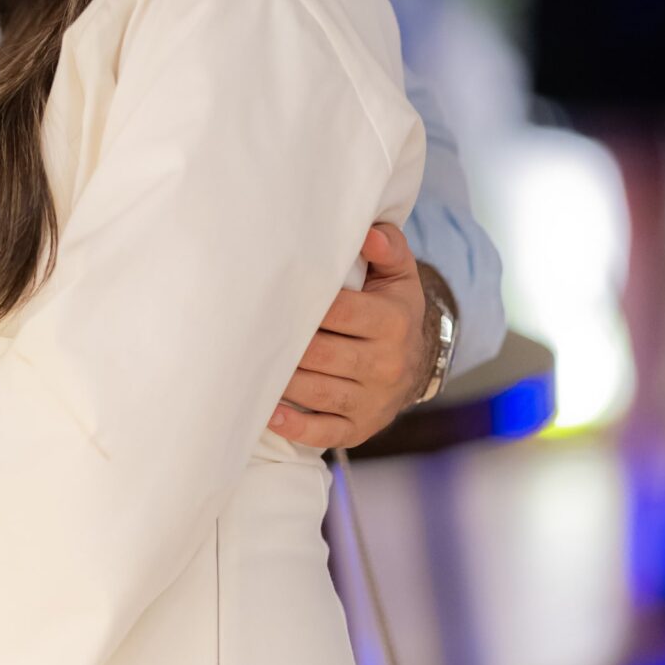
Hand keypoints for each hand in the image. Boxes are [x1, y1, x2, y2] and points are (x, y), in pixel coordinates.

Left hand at [268, 222, 431, 450]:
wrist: (417, 363)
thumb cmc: (392, 309)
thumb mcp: (398, 275)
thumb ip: (386, 247)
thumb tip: (368, 232)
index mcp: (392, 321)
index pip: (340, 312)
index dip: (303, 304)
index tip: (272, 297)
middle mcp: (386, 363)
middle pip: (323, 354)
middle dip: (285, 344)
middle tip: (247, 331)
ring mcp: (373, 400)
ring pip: (319, 392)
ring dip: (282, 381)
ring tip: (249, 365)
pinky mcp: (360, 428)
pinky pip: (325, 432)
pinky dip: (295, 427)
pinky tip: (269, 413)